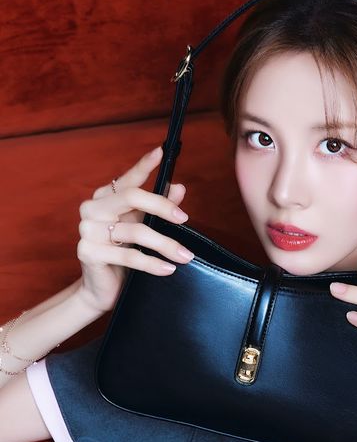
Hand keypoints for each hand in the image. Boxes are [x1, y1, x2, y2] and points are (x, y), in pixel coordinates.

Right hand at [76, 147, 193, 314]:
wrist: (102, 289)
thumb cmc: (123, 257)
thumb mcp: (144, 229)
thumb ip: (159, 209)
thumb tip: (179, 187)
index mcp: (105, 198)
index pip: (127, 178)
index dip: (144, 165)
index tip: (162, 152)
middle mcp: (92, 208)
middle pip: (132, 197)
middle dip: (162, 206)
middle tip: (184, 219)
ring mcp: (87, 229)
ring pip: (135, 231)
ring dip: (165, 244)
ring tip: (185, 256)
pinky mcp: (87, 252)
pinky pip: (128, 256)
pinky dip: (152, 264)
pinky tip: (168, 269)